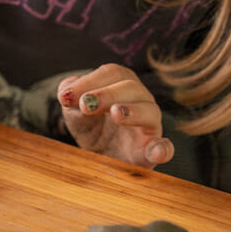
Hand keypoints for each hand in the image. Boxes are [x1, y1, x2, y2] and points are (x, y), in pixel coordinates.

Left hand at [57, 64, 173, 166]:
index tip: (66, 97)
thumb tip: (66, 93)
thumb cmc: (91, 127)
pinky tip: (157, 152)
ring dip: (133, 111)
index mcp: (122, 85)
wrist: (100, 158)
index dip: (90, 81)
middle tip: (86, 104)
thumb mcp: (75, 112)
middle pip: (132, 88)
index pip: (112, 73)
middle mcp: (140, 101)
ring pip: (150, 112)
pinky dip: (163, 149)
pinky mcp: (149, 152)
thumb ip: (70, 99)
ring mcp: (148, 126)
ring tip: (116, 113)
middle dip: (108, 94)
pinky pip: (164, 148)